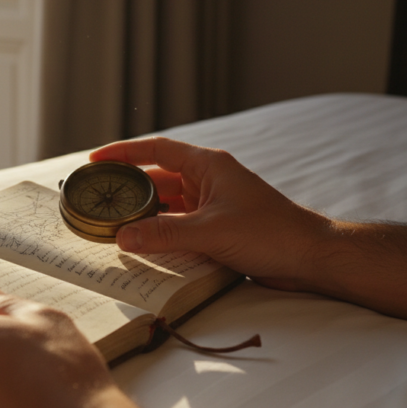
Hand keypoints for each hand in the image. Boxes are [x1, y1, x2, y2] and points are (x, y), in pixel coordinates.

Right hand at [90, 137, 332, 291]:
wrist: (310, 258)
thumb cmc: (270, 233)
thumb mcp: (210, 231)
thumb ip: (164, 234)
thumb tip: (122, 237)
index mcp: (207, 166)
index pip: (157, 150)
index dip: (124, 152)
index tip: (96, 160)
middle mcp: (207, 181)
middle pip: (157, 180)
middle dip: (128, 191)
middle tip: (98, 202)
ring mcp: (212, 205)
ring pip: (166, 206)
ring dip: (144, 216)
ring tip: (113, 227)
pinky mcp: (217, 228)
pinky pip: (179, 227)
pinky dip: (160, 235)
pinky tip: (143, 247)